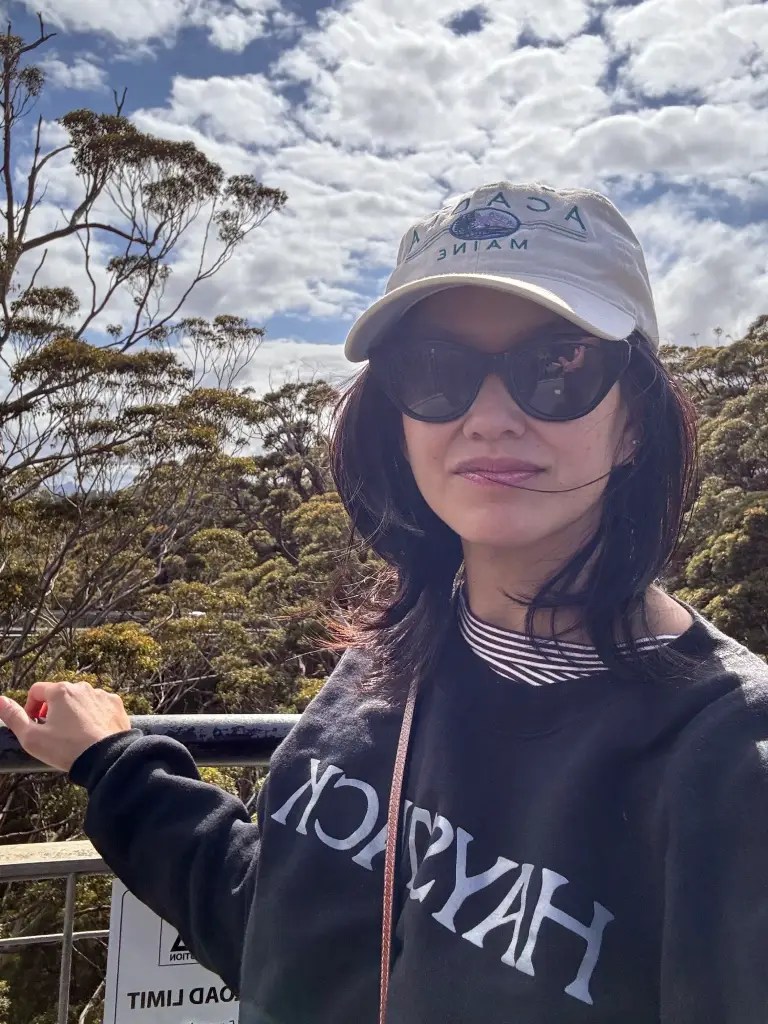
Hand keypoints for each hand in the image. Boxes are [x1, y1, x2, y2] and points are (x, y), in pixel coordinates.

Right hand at [0, 680, 131, 771]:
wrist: (106, 758)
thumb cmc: (66, 748)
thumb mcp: (31, 737)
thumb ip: (13, 717)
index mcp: (60, 691)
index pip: (36, 691)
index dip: (30, 707)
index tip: (33, 724)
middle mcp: (82, 687)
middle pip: (60, 695)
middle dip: (52, 710)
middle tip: (52, 732)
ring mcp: (102, 695)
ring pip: (80, 700)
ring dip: (73, 712)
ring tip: (73, 735)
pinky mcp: (116, 705)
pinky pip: (99, 706)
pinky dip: (93, 715)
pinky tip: (91, 732)